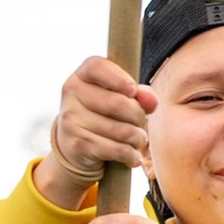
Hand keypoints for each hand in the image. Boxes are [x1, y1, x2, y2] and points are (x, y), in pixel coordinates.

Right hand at [34, 54, 152, 207]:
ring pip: (121, 130)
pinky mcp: (77, 144)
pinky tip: (132, 157)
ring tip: (139, 140)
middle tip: (142, 123)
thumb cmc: (102, 116)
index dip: (119, 78)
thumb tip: (151, 100)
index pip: (97, 66)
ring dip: (138, 138)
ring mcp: (72, 120)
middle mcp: (71, 95)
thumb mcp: (118, 99)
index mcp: (81, 76)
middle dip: (139, 116)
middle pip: (118, 102)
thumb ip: (138, 95)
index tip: (133, 91)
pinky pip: (116, 150)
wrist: (74, 149)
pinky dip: (131, 156)